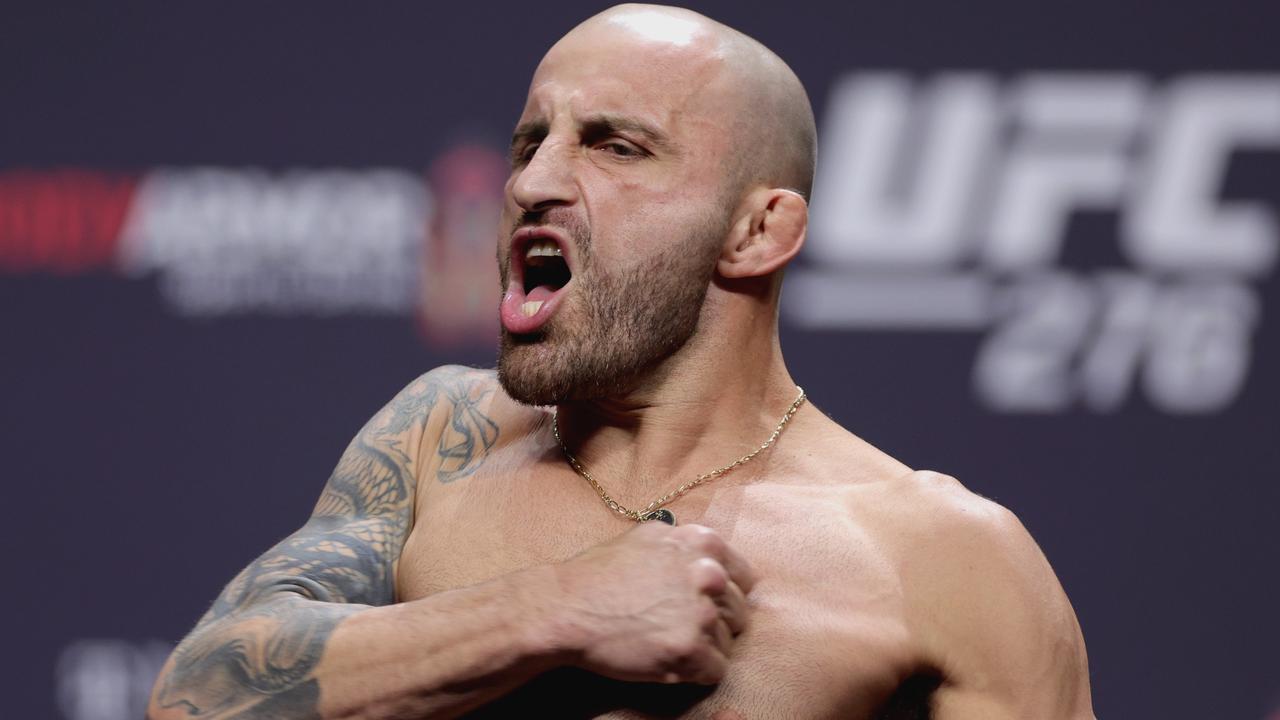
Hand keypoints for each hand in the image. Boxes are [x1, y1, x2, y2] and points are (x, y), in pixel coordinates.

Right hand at [550, 522, 756, 684]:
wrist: (567, 608)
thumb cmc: (599, 574)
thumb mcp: (648, 537)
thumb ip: (685, 544)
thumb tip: (710, 557)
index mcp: (702, 544)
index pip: (745, 577)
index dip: (725, 595)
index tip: (706, 605)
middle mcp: (708, 575)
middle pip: (738, 611)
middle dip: (715, 623)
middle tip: (680, 628)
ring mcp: (700, 613)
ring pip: (728, 643)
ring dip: (704, 648)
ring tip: (668, 643)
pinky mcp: (690, 650)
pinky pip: (715, 670)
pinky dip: (696, 672)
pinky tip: (669, 661)